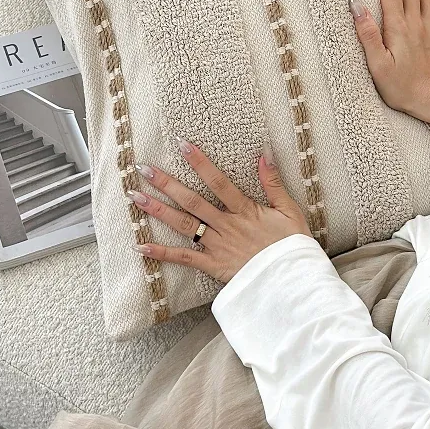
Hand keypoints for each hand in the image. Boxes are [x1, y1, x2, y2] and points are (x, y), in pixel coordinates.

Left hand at [128, 141, 310, 282]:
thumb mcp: (289, 210)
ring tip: (136, 197)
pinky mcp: (213, 266)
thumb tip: (263, 154)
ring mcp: (217, 246)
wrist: (293, 283)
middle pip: (191, 201)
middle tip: (144, 168)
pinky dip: (162, 254)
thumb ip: (273, 183)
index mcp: (244, 210)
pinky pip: (184, 259)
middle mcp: (226, 226)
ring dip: (158, 210)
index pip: (218, 182)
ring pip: (183, 225)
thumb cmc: (293, 246)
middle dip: (166, 183)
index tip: (182, 145)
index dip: (200, 163)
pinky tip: (141, 246)